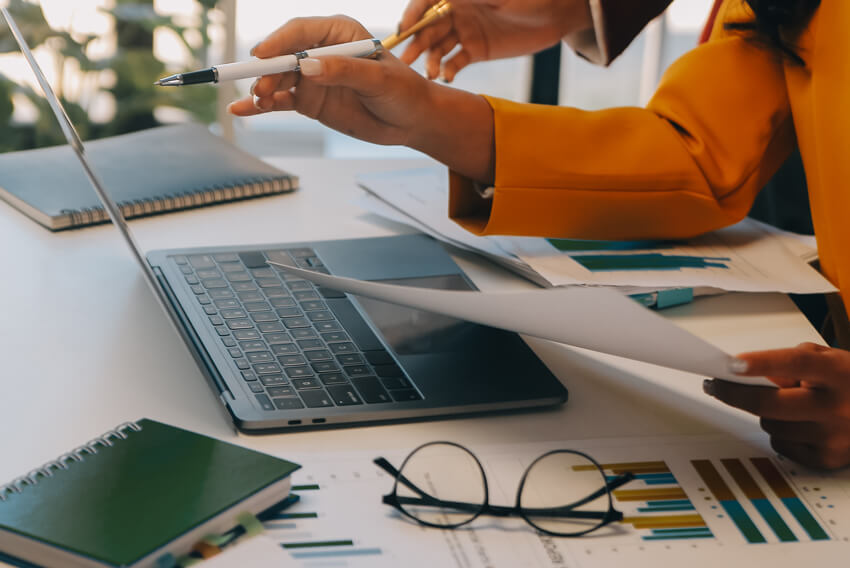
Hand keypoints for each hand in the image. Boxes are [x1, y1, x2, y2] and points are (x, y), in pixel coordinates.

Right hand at [228, 16, 431, 146]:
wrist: (411, 121)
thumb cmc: (402, 92)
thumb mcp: (377, 80)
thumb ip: (342, 72)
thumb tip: (307, 67)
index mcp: (339, 33)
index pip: (301, 31)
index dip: (279, 42)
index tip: (261, 54)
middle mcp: (321, 51)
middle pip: (283, 56)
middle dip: (267, 70)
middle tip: (260, 87)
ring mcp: (313, 77)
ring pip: (278, 78)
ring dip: (263, 88)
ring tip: (256, 101)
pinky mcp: (309, 100)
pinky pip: (280, 100)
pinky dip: (262, 105)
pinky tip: (242, 110)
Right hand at [398, 0, 591, 81]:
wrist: (556, 12)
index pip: (426, 2)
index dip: (413, 14)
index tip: (404, 30)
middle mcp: (456, 11)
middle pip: (428, 28)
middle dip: (415, 43)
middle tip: (404, 62)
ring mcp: (465, 31)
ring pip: (439, 47)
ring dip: (430, 61)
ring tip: (429, 75)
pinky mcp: (476, 50)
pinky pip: (455, 61)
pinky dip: (449, 70)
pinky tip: (447, 79)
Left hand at [704, 342, 849, 469]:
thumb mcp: (830, 360)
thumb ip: (794, 360)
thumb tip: (752, 375)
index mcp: (840, 373)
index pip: (797, 364)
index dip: (762, 362)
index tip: (733, 363)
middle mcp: (839, 407)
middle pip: (770, 403)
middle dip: (735, 393)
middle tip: (716, 385)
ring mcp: (834, 436)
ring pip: (770, 424)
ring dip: (766, 413)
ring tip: (785, 404)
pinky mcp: (828, 459)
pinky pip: (780, 444)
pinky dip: (781, 432)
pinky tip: (798, 424)